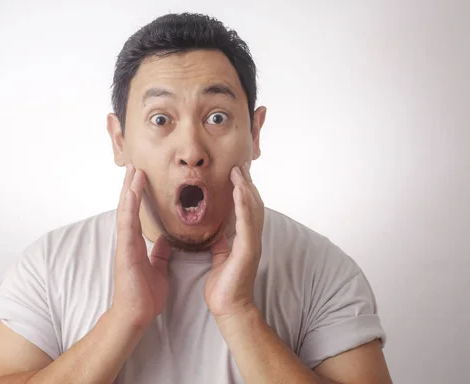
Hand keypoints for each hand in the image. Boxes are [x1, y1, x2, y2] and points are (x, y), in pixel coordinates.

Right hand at [111, 165, 172, 328]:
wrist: (135, 315)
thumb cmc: (144, 295)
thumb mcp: (158, 269)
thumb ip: (159, 253)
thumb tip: (164, 240)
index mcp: (135, 244)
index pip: (136, 214)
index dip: (138, 195)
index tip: (142, 177)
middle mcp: (127, 241)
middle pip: (128, 207)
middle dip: (131, 186)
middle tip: (134, 165)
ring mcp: (124, 245)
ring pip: (125, 211)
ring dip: (129, 190)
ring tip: (133, 171)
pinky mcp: (125, 251)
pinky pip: (126, 225)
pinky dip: (128, 207)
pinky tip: (131, 193)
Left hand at [204, 161, 264, 320]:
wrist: (229, 308)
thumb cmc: (224, 286)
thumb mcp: (220, 259)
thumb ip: (222, 245)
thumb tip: (217, 235)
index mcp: (245, 239)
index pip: (246, 208)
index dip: (243, 189)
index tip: (236, 171)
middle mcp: (252, 238)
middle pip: (253, 203)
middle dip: (247, 182)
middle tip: (240, 162)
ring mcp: (252, 243)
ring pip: (253, 209)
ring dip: (246, 188)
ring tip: (238, 170)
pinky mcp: (248, 250)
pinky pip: (247, 223)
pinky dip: (243, 205)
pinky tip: (239, 191)